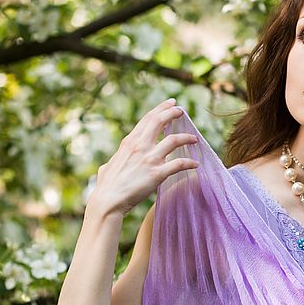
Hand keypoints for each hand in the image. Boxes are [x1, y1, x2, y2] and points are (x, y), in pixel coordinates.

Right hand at [90, 98, 199, 215]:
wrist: (109, 201)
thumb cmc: (106, 186)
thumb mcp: (107, 166)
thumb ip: (115, 161)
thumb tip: (110, 164)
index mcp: (129, 142)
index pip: (147, 119)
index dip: (160, 109)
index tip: (170, 103)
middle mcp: (140, 146)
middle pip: (159, 121)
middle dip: (173, 113)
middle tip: (182, 110)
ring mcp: (150, 159)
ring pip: (174, 140)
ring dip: (187, 137)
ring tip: (195, 138)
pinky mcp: (157, 173)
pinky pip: (179, 164)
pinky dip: (189, 163)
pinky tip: (196, 164)